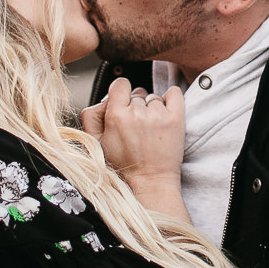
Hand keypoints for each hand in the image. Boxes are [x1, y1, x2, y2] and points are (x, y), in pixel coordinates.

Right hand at [93, 78, 188, 216]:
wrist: (150, 183)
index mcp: (116, 116)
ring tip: (150, 130)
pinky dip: (171, 98)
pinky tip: (165, 114)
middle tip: (136, 128)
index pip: (120, 84)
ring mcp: (158, 115)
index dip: (120, 93)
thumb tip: (106, 98)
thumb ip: (92, 115)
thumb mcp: (95, 143)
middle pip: (137, 93)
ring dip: (152, 109)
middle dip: (136, 106)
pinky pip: (174, 93)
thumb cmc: (122, 166)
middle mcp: (138, 113)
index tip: (123, 105)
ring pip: (154, 98)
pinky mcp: (176, 119)